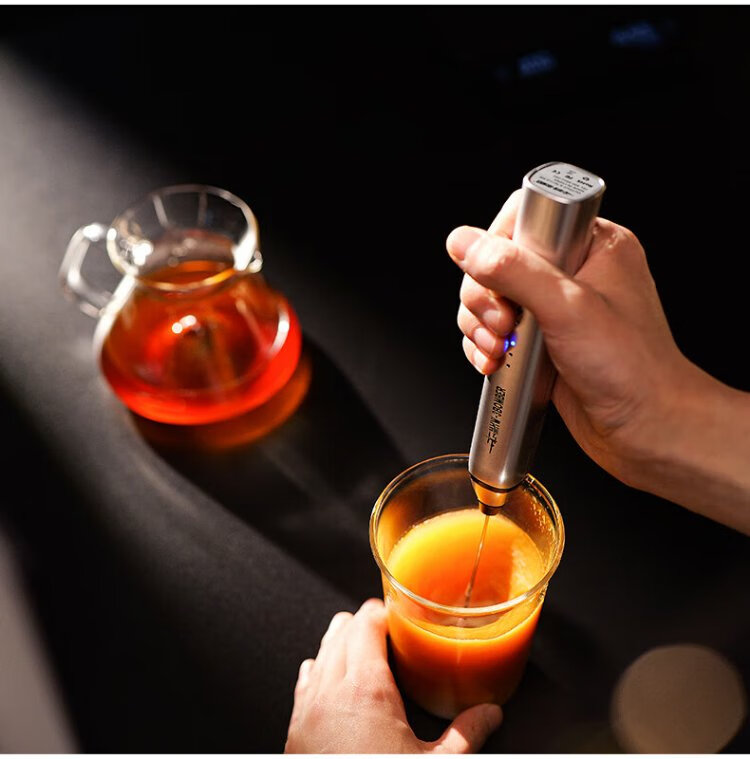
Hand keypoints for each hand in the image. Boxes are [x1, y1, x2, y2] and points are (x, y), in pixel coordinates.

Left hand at [285, 599, 502, 753]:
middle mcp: (330, 690)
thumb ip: (466, 733)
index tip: (398, 612)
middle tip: (389, 631)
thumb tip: (489, 715)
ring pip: (320, 651)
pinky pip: (303, 681)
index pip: (366, 620)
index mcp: (366, 689)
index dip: (384, 610)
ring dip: (341, 644)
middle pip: (342, 629)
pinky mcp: (294, 730)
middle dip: (365, 624)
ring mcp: (306, 710)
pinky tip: (334, 681)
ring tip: (364, 650)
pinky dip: (320, 671)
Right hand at [446, 191, 749, 533]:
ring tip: (498, 349)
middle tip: (501, 323)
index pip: (524, 218)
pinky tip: (495, 363)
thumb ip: (514, 270)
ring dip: (480, 326)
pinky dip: (485, 346)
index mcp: (592, 245)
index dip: (498, 247)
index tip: (499, 280)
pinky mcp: (541, 341)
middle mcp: (572, 272)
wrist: (646, 429)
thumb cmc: (631, 369)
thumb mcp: (567, 309)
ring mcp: (554, 309)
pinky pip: (495, 330)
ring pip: (490, 298)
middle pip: (497, 261)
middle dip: (484, 297)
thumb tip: (465, 243)